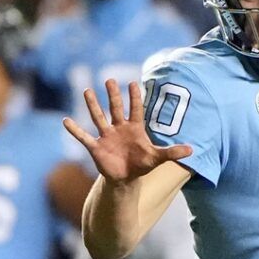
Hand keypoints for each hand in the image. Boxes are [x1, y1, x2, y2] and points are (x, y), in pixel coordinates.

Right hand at [63, 79, 194, 183]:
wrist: (125, 179)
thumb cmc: (141, 164)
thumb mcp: (158, 158)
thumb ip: (172, 152)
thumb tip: (193, 150)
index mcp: (134, 128)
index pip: (135, 109)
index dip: (135, 97)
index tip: (134, 83)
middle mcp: (119, 128)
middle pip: (115, 108)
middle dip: (113, 95)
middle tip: (109, 79)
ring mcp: (106, 136)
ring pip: (98, 117)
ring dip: (93, 105)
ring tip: (86, 90)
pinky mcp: (96, 147)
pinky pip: (83, 137)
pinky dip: (75, 130)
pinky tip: (66, 121)